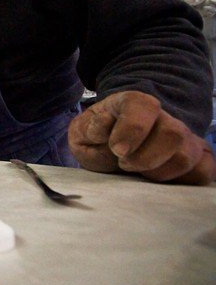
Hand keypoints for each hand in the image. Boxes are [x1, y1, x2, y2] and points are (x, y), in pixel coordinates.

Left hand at [68, 90, 214, 184]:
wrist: (110, 147)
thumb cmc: (96, 139)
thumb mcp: (81, 133)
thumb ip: (88, 130)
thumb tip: (105, 126)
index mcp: (133, 103)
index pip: (144, 106)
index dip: (133, 129)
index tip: (117, 150)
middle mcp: (163, 117)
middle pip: (173, 133)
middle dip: (146, 157)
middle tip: (124, 164)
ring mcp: (183, 137)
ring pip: (188, 154)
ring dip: (159, 172)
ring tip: (136, 172)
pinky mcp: (195, 157)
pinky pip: (204, 170)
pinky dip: (182, 181)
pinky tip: (156, 180)